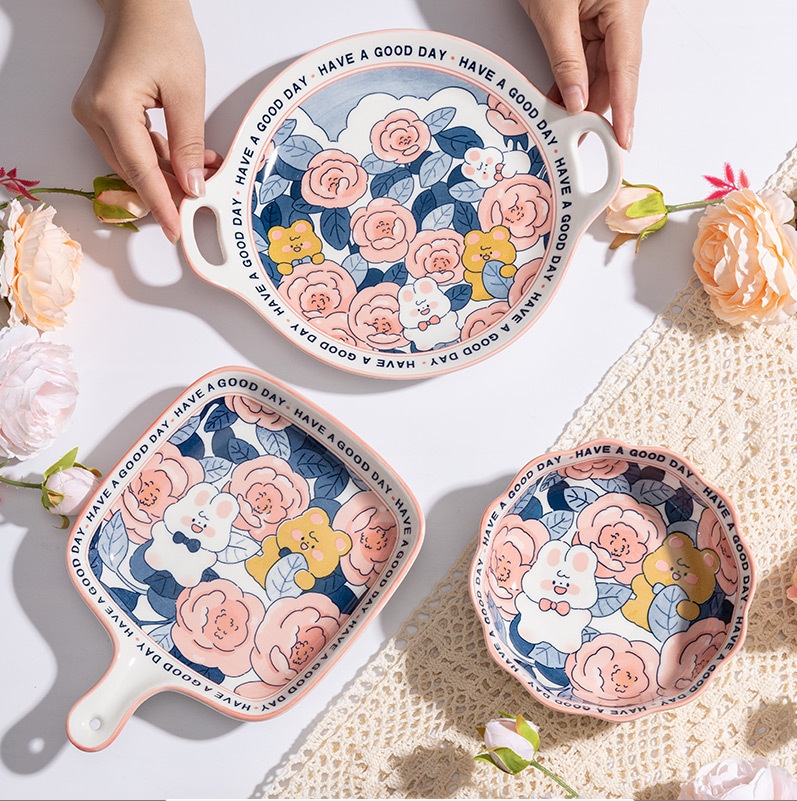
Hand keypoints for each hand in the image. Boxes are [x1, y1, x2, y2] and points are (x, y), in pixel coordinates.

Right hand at [72, 0, 221, 242]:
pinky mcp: (102, 112)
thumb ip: (190, 145)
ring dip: (167, 175)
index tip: (176, 229)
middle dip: (170, 189)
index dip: (162, 204)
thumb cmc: (164, 34)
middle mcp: (93, 114)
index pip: (141, 171)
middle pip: (134, 171)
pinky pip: (131, 148)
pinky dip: (159, 158)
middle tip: (203, 200)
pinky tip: (186, 161)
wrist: (143, 4)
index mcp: (111, 108)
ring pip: (133, 163)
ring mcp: (93, 114)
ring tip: (204, 174)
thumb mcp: (188, 93)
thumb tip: (193, 187)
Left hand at [518, 0, 647, 150]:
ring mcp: (608, 17)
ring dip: (578, 98)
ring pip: (597, 69)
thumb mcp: (553, 12)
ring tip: (560, 126)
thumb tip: (576, 100)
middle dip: (593, 110)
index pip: (626, 70)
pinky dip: (570, 80)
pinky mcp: (591, 19)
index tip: (623, 140)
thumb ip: (565, 60)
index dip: (624, 109)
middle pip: (612, 74)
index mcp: (625, 7)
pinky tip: (557, 101)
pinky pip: (584, 57)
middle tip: (578, 142)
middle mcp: (623, 14)